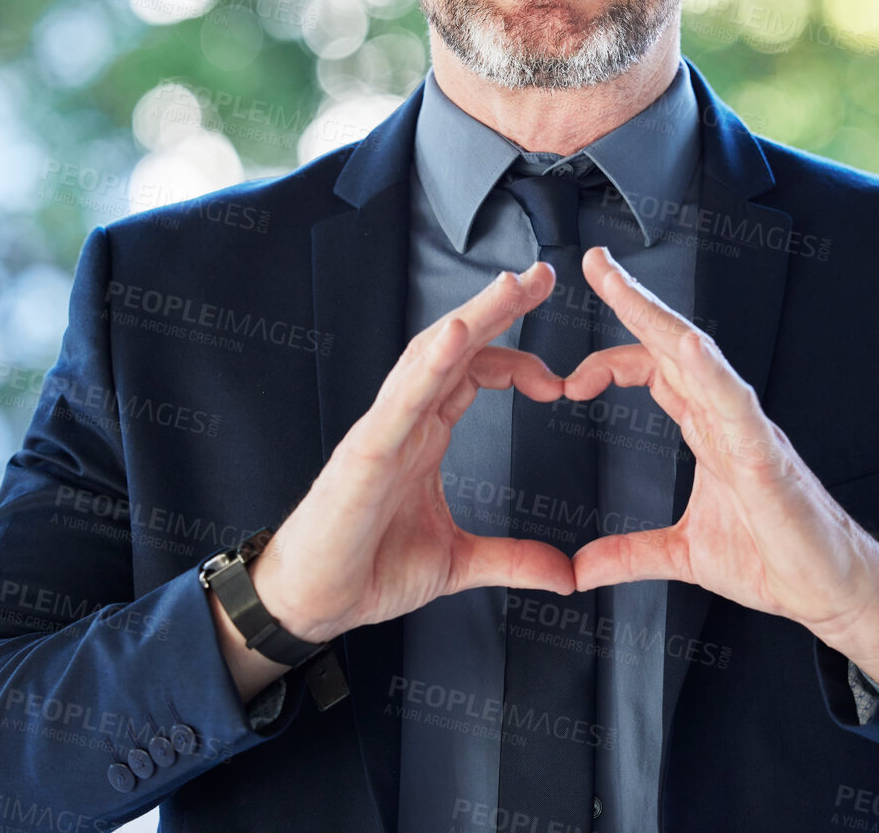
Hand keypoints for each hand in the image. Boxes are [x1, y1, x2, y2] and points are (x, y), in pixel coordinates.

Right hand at [214, 263, 575, 698]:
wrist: (311, 603)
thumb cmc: (366, 567)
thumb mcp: (457, 562)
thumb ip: (513, 559)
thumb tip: (567, 576)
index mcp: (425, 434)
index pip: (475, 371)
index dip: (518, 361)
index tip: (561, 379)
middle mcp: (406, 420)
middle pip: (455, 345)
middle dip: (499, 307)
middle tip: (542, 274)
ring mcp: (384, 430)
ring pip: (429, 357)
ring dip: (471, 317)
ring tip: (508, 285)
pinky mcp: (364, 453)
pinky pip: (400, 400)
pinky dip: (428, 365)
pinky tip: (457, 336)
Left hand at [562, 247, 878, 683]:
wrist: (829, 589)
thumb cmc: (775, 558)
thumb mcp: (685, 555)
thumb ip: (630, 554)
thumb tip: (579, 568)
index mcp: (707, 430)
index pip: (654, 371)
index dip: (610, 362)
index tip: (567, 379)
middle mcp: (725, 417)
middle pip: (672, 344)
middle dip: (632, 301)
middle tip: (593, 262)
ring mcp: (747, 430)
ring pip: (701, 359)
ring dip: (661, 320)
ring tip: (624, 287)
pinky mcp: (767, 455)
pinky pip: (738, 404)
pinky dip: (713, 372)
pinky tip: (689, 347)